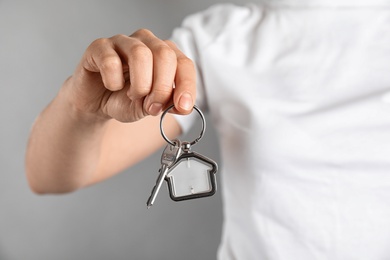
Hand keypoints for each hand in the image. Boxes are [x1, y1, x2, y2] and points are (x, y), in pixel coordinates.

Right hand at [66, 29, 195, 121]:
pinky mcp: (99, 47)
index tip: (182, 107)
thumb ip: (166, 103)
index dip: (186, 86)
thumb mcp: (151, 107)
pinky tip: (112, 86)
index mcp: (165, 54)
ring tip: (133, 97)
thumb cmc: (125, 99)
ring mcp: (123, 41)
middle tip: (152, 107)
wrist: (96, 103)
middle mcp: (147, 42)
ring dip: (140, 84)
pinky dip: (114, 81)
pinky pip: (110, 61)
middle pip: (165, 55)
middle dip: (162, 87)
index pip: (184, 64)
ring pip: (140, 54)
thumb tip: (180, 104)